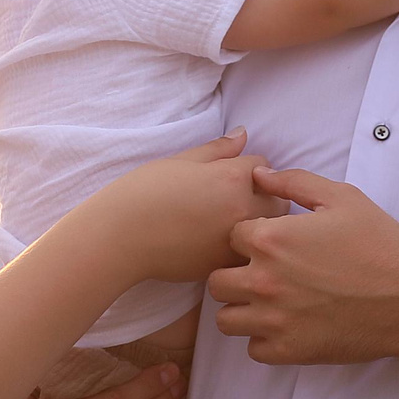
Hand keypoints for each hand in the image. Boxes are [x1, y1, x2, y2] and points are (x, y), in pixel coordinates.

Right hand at [95, 131, 281, 282]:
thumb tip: (244, 133)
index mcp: (232, 177)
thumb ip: (218, 149)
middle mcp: (243, 209)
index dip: (249, 167)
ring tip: (231, 221)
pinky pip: (249, 253)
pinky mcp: (225, 265)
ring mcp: (237, 241)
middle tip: (237, 197)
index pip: (264, 166)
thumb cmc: (143, 193)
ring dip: (259, 224)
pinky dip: (243, 247)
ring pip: (269, 231)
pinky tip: (218, 242)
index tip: (232, 173)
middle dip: (265, 196)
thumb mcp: (180, 161)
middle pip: (279, 200)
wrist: (119, 238)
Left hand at [207, 166, 398, 365]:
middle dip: (235, 275)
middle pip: (217, 281)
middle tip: (263, 275)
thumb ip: (294, 182)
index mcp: (271, 240)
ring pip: (226, 319)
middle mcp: (264, 281)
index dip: (249, 239)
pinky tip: (287, 326)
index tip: (270, 245)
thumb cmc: (380, 245)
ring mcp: (274, 320)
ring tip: (270, 303)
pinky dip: (264, 340)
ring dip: (243, 310)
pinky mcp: (288, 351)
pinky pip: (253, 349)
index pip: (229, 238)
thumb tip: (259, 175)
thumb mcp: (342, 198)